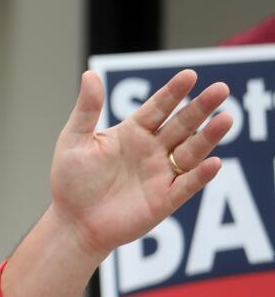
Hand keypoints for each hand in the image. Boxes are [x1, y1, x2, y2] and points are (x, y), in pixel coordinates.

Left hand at [49, 69, 232, 259]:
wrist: (72, 222)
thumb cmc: (71, 181)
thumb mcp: (74, 141)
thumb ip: (86, 110)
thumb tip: (90, 74)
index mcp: (132, 133)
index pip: (158, 108)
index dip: (173, 93)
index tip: (189, 75)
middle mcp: (151, 150)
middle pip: (182, 125)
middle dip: (200, 108)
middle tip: (220, 89)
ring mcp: (160, 174)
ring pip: (190, 151)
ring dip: (208, 137)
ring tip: (226, 119)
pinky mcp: (164, 200)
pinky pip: (186, 185)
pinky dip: (200, 175)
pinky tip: (213, 163)